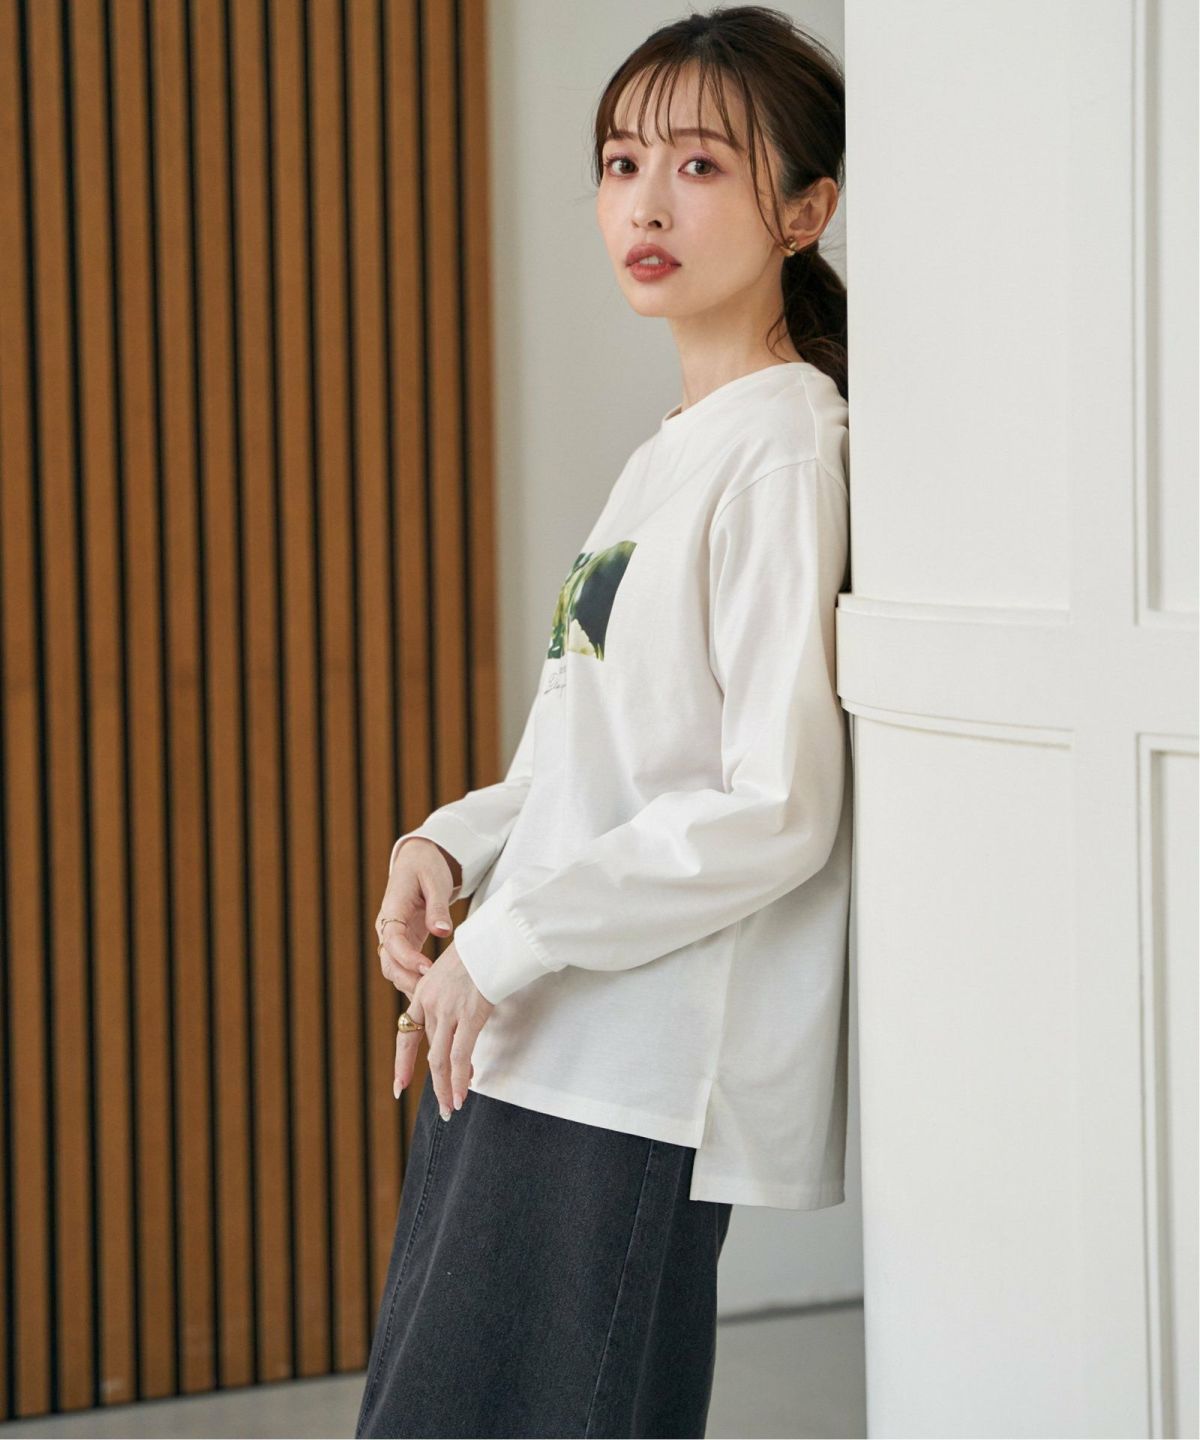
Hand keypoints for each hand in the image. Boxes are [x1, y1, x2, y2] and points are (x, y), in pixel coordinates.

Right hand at [375, 837, 455, 998]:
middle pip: (388, 961)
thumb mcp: (435, 881)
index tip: (427, 970)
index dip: (408, 958)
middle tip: (430, 994)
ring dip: (409, 983)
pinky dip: (413, 979)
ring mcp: (393, 936)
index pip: (393, 940)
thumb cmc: (426, 866)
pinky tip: (430, 992)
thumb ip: (437, 907)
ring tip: (431, 998)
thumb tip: (443, 932)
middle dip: (406, 979)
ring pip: (393, 968)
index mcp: (392, 909)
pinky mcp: (404, 941)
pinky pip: (403, 965)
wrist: (417, 859)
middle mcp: (387, 927)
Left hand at [397, 941, 493, 1117]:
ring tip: (451, 1106)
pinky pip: (460, 1056)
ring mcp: (448, 1011)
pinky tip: (462, 1093)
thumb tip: (459, 1018)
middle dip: (435, 1083)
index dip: (402, 1062)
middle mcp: (430, 1004)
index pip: (406, 1033)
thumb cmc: (481, 952)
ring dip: (445, 1087)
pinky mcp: (468, 1016)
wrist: (495, 938)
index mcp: (423, 993)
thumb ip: (449, 996)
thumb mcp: (454, 972)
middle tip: (442, 1105)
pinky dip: (459, 1079)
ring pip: (440, 1060)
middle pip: (427, 1052)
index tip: (399, 1085)